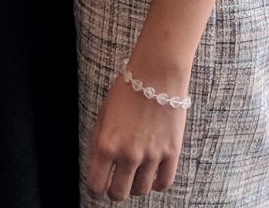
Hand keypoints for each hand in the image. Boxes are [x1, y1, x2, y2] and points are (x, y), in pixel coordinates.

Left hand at [87, 74, 187, 200]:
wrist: (156, 74)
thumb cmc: (127, 90)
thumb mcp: (103, 115)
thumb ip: (99, 143)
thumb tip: (99, 167)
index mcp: (106, 144)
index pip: (96, 185)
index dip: (96, 187)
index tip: (100, 183)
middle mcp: (128, 154)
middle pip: (119, 194)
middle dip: (115, 191)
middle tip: (116, 182)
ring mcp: (151, 155)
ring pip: (141, 190)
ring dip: (136, 185)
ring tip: (135, 173)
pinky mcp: (171, 153)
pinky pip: (164, 182)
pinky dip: (157, 183)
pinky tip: (152, 174)